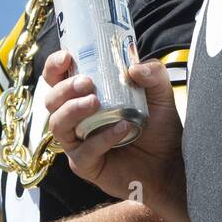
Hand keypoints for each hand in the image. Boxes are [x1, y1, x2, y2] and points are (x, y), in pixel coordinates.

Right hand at [41, 50, 187, 221]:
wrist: (169, 164)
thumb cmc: (159, 128)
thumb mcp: (161, 94)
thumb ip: (154, 74)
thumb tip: (134, 67)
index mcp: (84, 97)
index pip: (57, 79)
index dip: (54, 67)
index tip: (67, 57)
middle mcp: (75, 119)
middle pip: (51, 100)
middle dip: (64, 88)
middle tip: (87, 82)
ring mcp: (77, 143)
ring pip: (58, 125)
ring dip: (72, 110)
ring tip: (95, 102)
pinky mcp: (85, 165)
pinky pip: (83, 151)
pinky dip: (101, 138)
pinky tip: (122, 129)